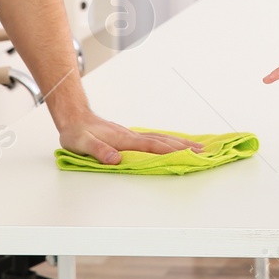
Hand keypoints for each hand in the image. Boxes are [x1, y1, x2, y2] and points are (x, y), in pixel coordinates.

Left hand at [57, 112, 203, 164]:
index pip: (152, 146)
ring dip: (179, 142)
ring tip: (197, 147)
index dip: (171, 151)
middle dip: (183, 146)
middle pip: (163, 140)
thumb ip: (99, 151)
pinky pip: (154, 138)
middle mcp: (132, 135)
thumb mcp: (82, 143)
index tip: (188, 155)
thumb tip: (116, 160)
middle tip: (203, 151)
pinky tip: (174, 143)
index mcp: (124, 139)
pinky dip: (168, 141)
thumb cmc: (77, 133)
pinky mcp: (130, 136)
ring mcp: (132, 135)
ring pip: (161, 138)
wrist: (75, 118)